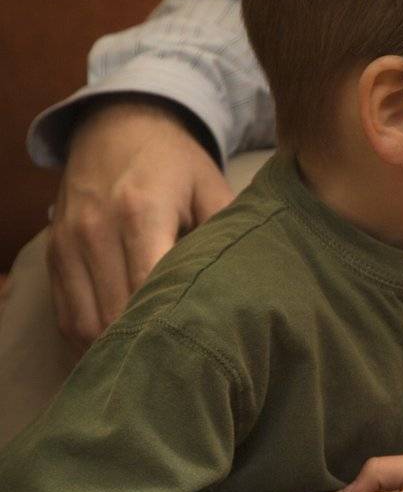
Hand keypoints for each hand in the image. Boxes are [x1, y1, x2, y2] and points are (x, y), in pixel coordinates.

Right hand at [49, 98, 232, 345]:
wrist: (118, 123)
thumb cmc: (176, 162)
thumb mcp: (213, 187)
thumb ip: (229, 234)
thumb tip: (259, 286)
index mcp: (141, 211)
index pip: (149, 287)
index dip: (173, 324)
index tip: (204, 349)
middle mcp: (96, 230)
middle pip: (116, 313)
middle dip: (151, 345)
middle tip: (189, 368)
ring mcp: (68, 244)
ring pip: (85, 324)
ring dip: (119, 348)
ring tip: (159, 362)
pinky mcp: (53, 255)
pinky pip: (66, 316)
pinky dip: (92, 338)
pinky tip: (126, 347)